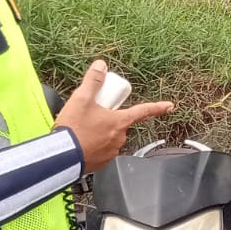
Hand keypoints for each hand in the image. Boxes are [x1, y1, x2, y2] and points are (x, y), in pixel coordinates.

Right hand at [53, 60, 174, 173]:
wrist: (60, 156)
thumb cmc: (73, 129)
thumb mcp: (82, 99)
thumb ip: (93, 80)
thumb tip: (101, 65)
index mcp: (119, 122)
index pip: (143, 111)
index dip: (157, 107)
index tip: (169, 106)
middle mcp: (120, 138)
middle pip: (120, 123)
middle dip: (109, 119)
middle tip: (91, 117)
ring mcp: (111, 152)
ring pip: (110, 138)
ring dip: (101, 134)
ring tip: (83, 131)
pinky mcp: (101, 164)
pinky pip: (102, 152)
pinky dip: (94, 147)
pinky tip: (82, 143)